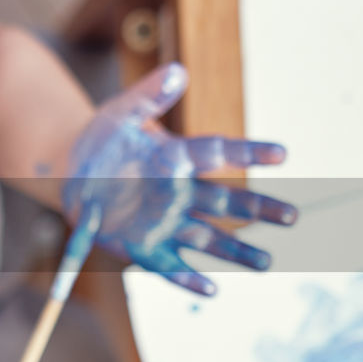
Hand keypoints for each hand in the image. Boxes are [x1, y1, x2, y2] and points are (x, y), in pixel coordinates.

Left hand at [62, 63, 296, 295]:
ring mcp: (162, 222)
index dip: (249, 152)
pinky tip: (212, 290)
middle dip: (258, 208)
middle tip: (292, 215)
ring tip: (266, 262)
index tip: (282, 153)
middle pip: (224, 201)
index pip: (218, 153)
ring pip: (207, 237)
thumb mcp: (122, 112)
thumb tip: (177, 72)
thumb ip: (149, 96)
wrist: (70, 170)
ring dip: (235, 250)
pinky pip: (168, 265)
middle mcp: (177, 193)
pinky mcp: (142, 246)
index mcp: (175, 157)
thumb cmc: (103, 139)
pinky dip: (188, 278)